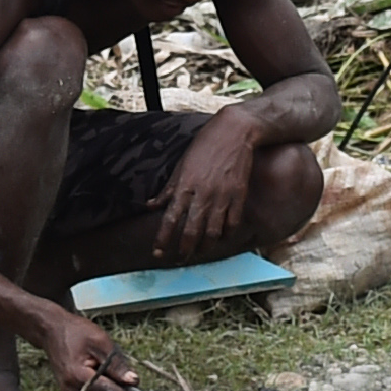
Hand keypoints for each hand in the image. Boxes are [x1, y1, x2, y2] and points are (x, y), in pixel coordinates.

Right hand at [37, 307, 141, 390]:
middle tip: (131, 378)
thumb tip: (134, 381)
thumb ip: (117, 363)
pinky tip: (103, 373)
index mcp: (78, 377)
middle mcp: (72, 389)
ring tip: (112, 370)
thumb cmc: (76, 332)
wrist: (52, 331)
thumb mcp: (101, 341)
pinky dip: (104, 390)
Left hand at [152, 110, 262, 250]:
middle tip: (179, 259)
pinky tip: (221, 238)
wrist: (235, 131)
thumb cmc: (205, 145)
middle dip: (183, 250)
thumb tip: (151, 205)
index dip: (163, 239)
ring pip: (213, 232)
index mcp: (185, 185)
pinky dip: (226, 235)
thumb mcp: (181, 165)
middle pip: (191, 231)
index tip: (158, 252)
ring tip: (198, 252)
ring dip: (204, 247)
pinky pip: (232, 223)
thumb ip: (168, 189)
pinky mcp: (239, 195)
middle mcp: (203, 194)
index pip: (170, 219)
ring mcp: (222, 196)